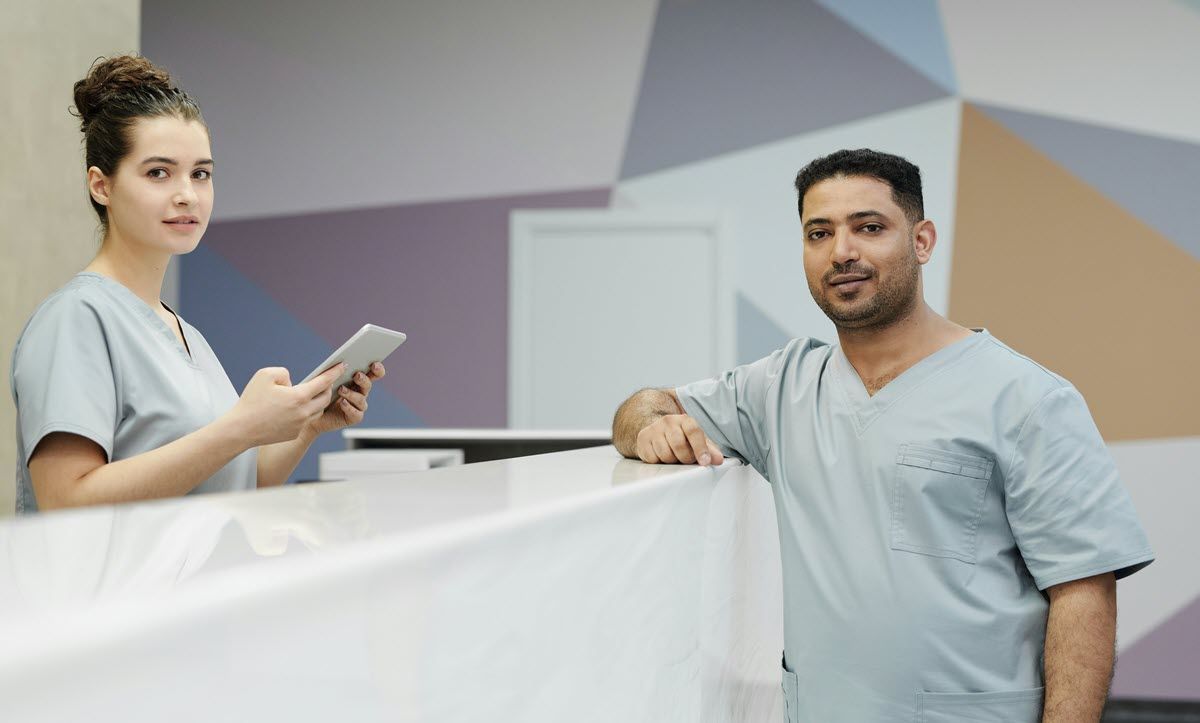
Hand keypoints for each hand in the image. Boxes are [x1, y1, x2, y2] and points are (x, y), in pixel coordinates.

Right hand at [227, 365, 342, 445]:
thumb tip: (293, 382)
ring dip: (318, 401)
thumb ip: (284, 373)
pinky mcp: (294, 433)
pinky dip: (305, 412)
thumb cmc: (251, 401)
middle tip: (326, 380)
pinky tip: (299, 407)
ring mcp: (300, 425)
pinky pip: (306, 420)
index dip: (333, 372)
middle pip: (325, 398)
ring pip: (318, 410)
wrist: (240, 430)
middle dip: (328, 387)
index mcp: (298, 397)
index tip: (342, 365)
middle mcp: (303, 412)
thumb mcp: (265, 375)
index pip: (323, 382)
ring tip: (314, 392)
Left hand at [305, 361, 385, 436]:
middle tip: (357, 375)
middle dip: (364, 379)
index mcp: (356, 380)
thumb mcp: (324, 379)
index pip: (372, 373)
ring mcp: (358, 405)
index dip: (377, 369)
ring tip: (341, 390)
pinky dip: (350, 408)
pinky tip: (342, 403)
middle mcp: (360, 392)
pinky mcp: (354, 417)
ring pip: (361, 399)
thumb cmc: (318, 394)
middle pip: (368, 384)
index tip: (374, 364)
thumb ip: (333, 372)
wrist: (310, 414)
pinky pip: (356, 413)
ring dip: (352, 394)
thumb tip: (342, 364)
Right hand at [636, 414, 723, 465]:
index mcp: (684, 420)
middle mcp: (668, 421)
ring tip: (674, 457)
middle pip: (679, 445)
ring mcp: (654, 429)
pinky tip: (661, 456)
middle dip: (685, 458)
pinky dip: (659, 462)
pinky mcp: (643, 439)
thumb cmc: (680, 437)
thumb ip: (709, 450)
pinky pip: (653, 458)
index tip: (705, 462)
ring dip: (672, 461)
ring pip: (665, 454)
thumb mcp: (696, 441)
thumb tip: (718, 460)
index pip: (694, 432)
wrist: (656, 430)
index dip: (701, 448)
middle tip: (687, 459)